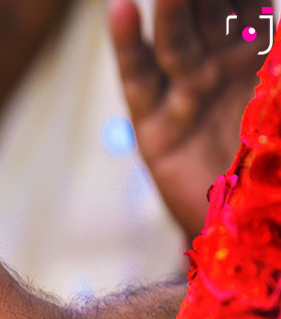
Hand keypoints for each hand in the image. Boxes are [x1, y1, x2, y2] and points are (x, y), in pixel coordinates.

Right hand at [110, 0, 263, 237]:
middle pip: (206, 5)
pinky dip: (128, 44)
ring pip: (175, 34)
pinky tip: (121, 9)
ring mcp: (184, 93)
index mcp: (263, 54)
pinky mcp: (154, 127)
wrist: (257, 230)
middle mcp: (220, 65)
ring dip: (171, 2)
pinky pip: (140, 79)